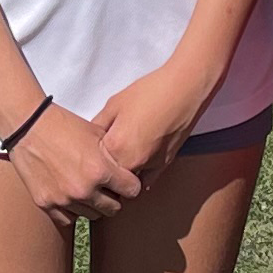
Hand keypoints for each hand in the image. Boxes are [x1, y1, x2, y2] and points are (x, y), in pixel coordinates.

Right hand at [6, 98, 143, 223]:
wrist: (27, 126)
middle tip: (106, 186)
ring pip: (92, 215)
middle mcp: (84, 189)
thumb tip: (130, 168)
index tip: (124, 180)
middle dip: (114, 197)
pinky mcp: (46, 204)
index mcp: (100, 170)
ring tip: (86, 187)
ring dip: (93, 204)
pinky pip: (69, 219)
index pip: (133, 191)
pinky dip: (72, 210)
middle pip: (114, 208)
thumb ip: (114, 156)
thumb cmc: (63, 126)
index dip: (130, 184)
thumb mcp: (96, 134)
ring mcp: (64, 199)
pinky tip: (70, 195)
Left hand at [92, 54, 218, 183]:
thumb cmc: (150, 92)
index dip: (89, 157)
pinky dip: (139, 176)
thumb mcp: (114, 104)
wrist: (184, 89)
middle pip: (110, 178)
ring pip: (128, 183)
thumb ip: (98, 125)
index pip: (93, 163)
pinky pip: (147, 181)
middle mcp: (132, 162)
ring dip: (122, 176)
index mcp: (116, 147)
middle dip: (104, 170)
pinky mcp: (165, 165)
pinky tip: (135, 165)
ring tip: (119, 160)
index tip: (88, 151)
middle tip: (102, 156)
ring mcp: (150, 166)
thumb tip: (89, 138)